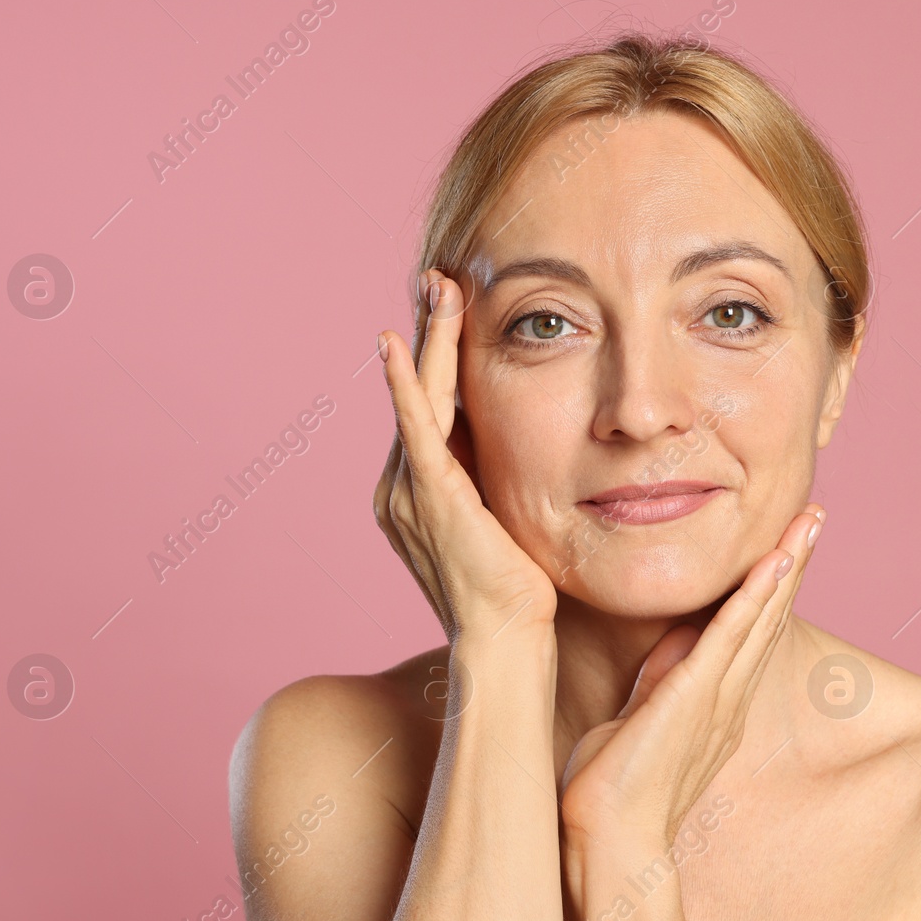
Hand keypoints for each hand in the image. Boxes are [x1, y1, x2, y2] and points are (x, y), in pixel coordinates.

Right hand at [373, 270, 557, 643]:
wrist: (507, 642)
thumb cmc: (520, 594)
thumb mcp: (508, 521)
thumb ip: (501, 482)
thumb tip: (525, 448)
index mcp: (422, 491)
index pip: (433, 408)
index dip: (440, 356)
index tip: (452, 308)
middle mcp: (403, 486)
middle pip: (420, 392)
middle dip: (428, 333)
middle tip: (438, 279)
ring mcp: (410, 490)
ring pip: (419, 397)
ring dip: (426, 339)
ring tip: (434, 287)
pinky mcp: (427, 495)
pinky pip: (414, 427)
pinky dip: (404, 383)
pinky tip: (395, 343)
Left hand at [558, 503, 824, 849]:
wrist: (607, 840)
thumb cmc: (610, 790)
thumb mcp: (638, 719)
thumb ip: (660, 681)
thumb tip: (674, 643)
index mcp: (716, 703)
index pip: (750, 631)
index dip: (771, 585)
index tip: (786, 543)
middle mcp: (728, 698)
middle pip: (769, 617)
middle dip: (793, 562)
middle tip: (815, 514)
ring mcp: (716, 698)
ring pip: (760, 618)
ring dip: (787, 565)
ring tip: (810, 521)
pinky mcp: (694, 698)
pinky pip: (730, 637)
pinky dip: (754, 597)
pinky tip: (774, 562)